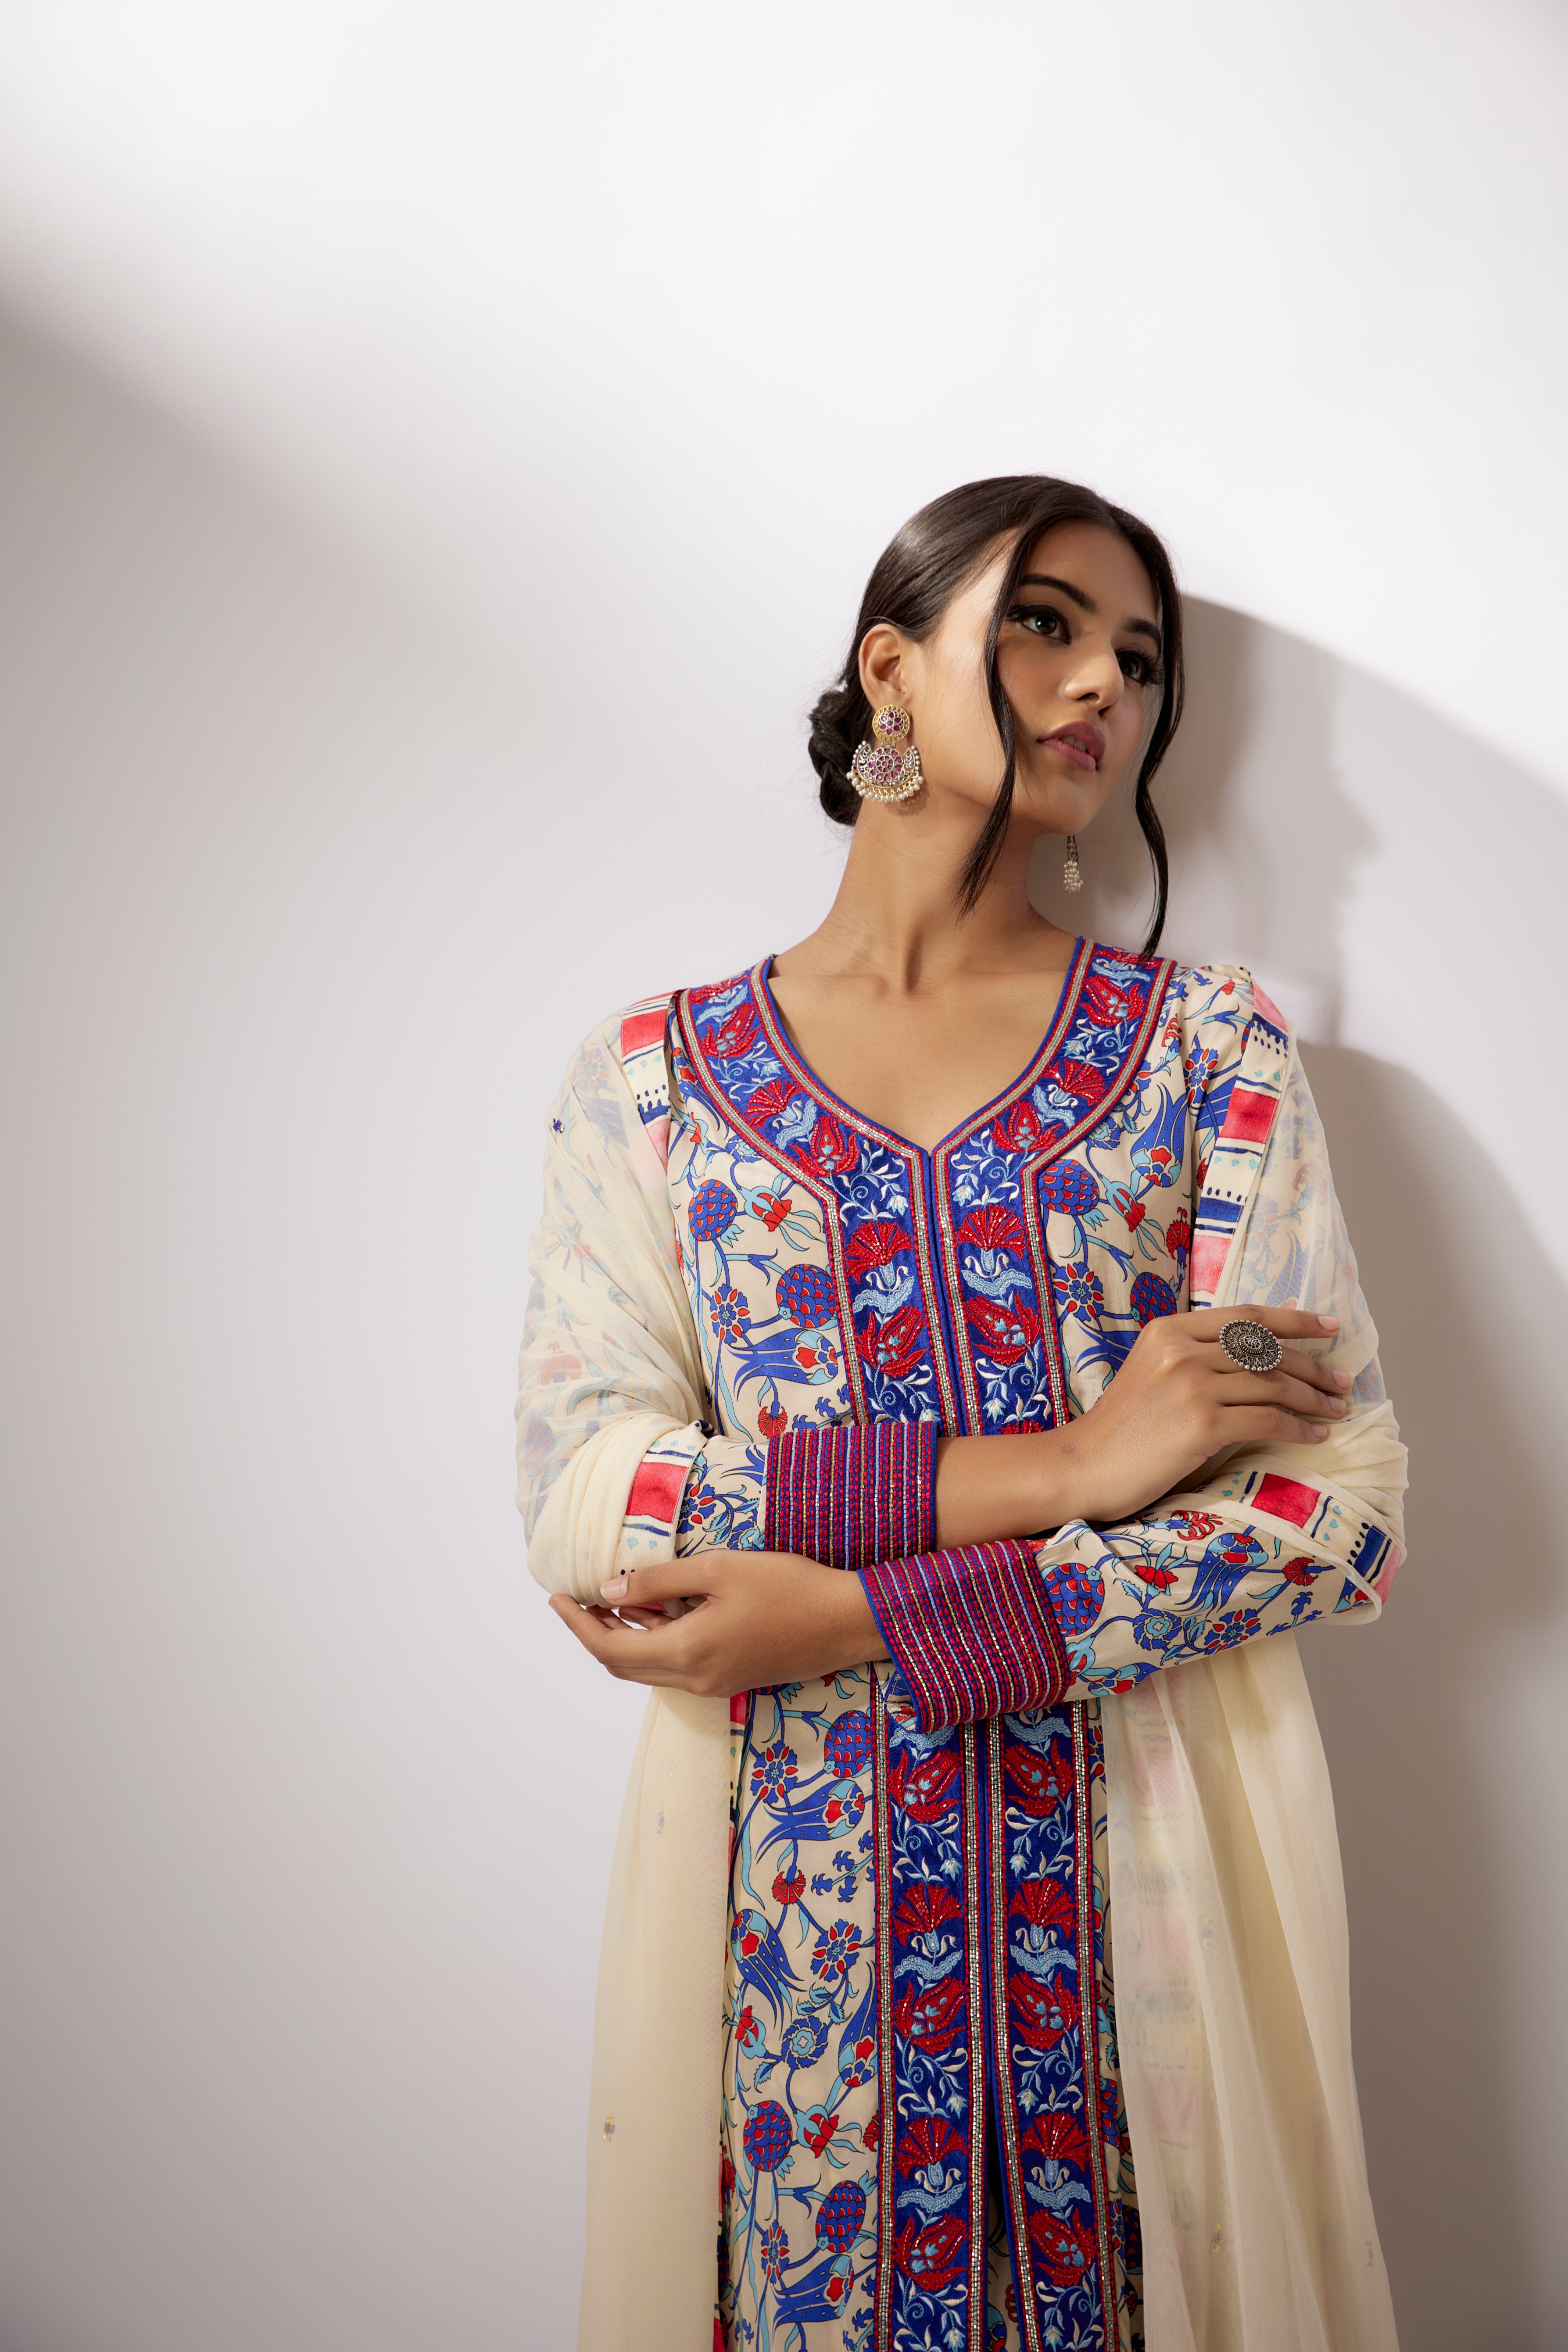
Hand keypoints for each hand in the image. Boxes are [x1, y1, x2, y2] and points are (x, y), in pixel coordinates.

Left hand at [548, 1551, 887, 1696]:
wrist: (846, 1623)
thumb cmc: (787, 1587)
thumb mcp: (719, 1571)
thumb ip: (659, 1583)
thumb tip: (609, 1590)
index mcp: (686, 1652)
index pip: (610, 1648)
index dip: (578, 1624)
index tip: (556, 1597)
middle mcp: (694, 1679)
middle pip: (623, 1665)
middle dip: (593, 1633)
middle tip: (576, 1599)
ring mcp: (714, 1684)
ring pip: (648, 1668)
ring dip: (623, 1638)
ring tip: (610, 1599)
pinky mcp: (731, 1678)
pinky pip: (675, 1666)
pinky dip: (653, 1643)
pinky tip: (656, 1612)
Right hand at [1057, 1306, 1347, 1526]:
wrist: (1083, 1466)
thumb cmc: (1123, 1427)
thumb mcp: (1153, 1371)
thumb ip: (1196, 1355)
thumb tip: (1260, 1352)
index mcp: (1168, 1330)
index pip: (1246, 1317)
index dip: (1294, 1320)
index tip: (1329, 1326)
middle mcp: (1181, 1349)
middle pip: (1266, 1350)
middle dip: (1312, 1365)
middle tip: (1341, 1381)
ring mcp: (1191, 1385)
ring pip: (1272, 1384)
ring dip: (1312, 1398)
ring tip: (1334, 1409)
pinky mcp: (1201, 1424)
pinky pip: (1267, 1420)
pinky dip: (1297, 1427)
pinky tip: (1314, 1434)